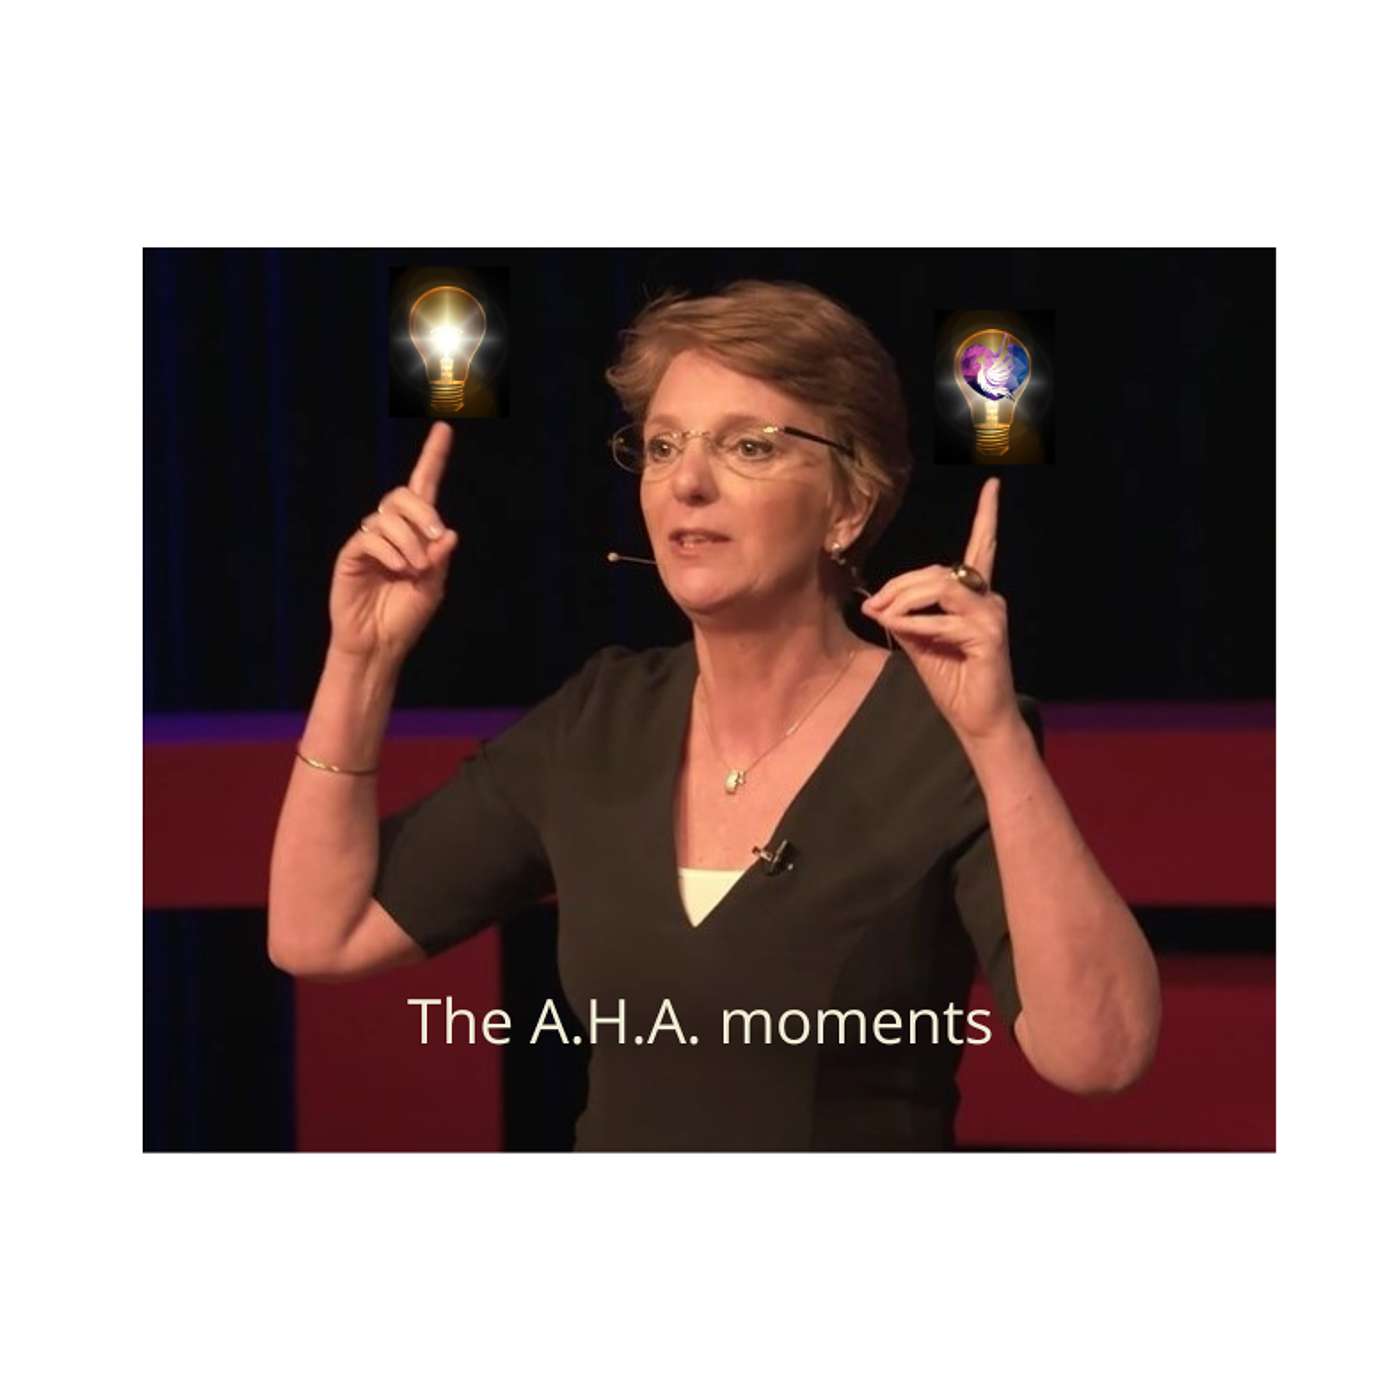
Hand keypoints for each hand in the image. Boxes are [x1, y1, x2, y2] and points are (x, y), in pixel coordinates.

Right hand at [328, 423, 459, 660]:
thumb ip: (440, 560)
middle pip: (403, 495)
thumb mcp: (432, 588)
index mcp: (416, 534)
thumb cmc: (406, 616)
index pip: (424, 487)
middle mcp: (391, 530)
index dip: (433, 458)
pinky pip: (370, 537)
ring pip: (387, 516)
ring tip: (415, 569)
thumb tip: (448, 532)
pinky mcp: (351, 554)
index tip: (444, 429)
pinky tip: (399, 568)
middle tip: (435, 536)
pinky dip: (390, 551)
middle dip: (422, 510)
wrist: (379, 644)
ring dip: (409, 540)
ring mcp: (369, 541)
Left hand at [859, 478, 1018, 742]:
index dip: (987, 516)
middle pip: (939, 571)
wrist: (978, 720)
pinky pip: (943, 620)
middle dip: (899, 584)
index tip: (993, 484)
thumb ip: (905, 617)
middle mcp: (989, 599)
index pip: (982, 548)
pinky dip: (916, 625)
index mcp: (976, 596)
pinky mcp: (989, 637)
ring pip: (941, 587)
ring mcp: (992, 616)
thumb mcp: (920, 642)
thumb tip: (876, 603)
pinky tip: (902, 631)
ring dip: (904, 600)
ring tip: (884, 617)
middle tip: (873, 605)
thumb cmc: (953, 680)